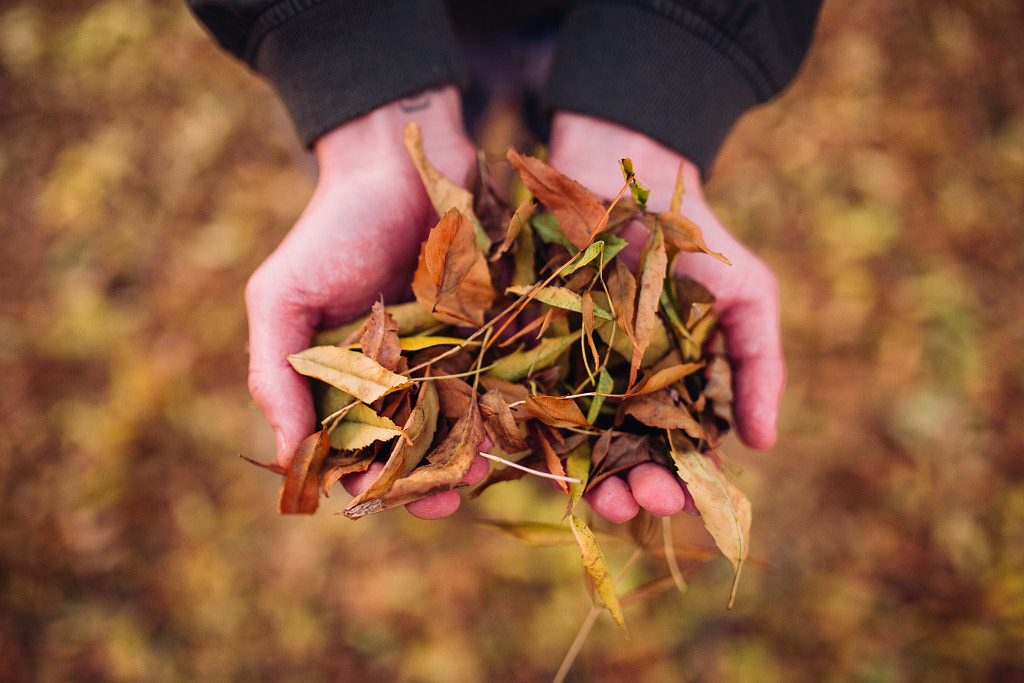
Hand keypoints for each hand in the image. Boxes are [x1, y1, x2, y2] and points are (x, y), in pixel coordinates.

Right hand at [245, 86, 485, 518]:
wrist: (400, 165)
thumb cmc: (332, 230)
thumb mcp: (283, 297)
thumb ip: (274, 373)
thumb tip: (284, 457)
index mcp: (343, 381)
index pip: (351, 450)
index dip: (366, 479)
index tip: (384, 494)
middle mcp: (397, 379)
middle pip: (412, 449)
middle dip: (425, 478)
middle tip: (444, 497)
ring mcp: (447, 359)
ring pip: (460, 426)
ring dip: (468, 454)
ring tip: (481, 467)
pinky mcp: (490, 335)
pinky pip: (501, 384)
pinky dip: (505, 410)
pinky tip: (512, 426)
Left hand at [548, 112, 785, 521]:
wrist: (623, 169)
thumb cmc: (693, 238)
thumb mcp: (745, 296)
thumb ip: (757, 365)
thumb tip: (764, 445)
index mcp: (665, 393)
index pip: (672, 455)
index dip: (674, 483)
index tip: (676, 499)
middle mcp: (611, 394)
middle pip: (615, 459)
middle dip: (623, 489)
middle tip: (628, 501)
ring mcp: (562, 372)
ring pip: (563, 441)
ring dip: (573, 475)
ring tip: (584, 493)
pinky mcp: (518, 345)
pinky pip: (512, 394)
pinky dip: (514, 427)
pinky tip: (521, 453)